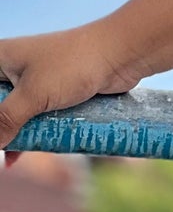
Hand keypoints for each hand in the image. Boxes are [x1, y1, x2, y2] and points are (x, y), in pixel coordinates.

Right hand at [0, 20, 146, 151]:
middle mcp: (14, 68)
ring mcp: (35, 81)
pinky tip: (17, 157)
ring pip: (13, 114)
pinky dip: (26, 135)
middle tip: (2, 149)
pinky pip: (33, 118)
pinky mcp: (55, 93)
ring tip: (8, 157)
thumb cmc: (74, 65)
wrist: (121, 54)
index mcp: (1, 59)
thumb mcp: (33, 95)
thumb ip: (4, 121)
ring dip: (10, 136)